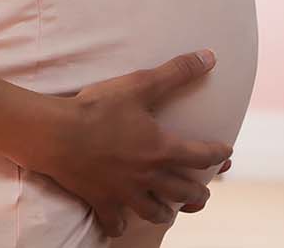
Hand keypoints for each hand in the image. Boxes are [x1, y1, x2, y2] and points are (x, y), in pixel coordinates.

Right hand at [26, 49, 232, 237]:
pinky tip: (121, 226)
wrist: (57, 133)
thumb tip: (210, 56)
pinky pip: (114, 222)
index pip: (201, 156)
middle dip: (198, 193)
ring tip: (170, 212)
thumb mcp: (140, 84)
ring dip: (166, 212)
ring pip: (153, 211)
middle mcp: (147, 176)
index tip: (226, 153)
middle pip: (182, 191)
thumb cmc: (99, 107)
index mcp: (161, 149)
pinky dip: (120, 225)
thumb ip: (177, 72)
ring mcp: (124, 192)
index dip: (217, 154)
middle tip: (204, 194)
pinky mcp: (101, 200)